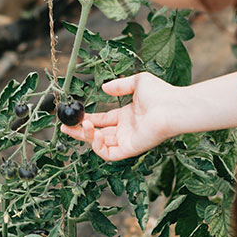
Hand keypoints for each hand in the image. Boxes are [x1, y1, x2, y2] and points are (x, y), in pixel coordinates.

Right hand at [60, 72, 180, 160]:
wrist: (172, 107)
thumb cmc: (161, 94)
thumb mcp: (137, 82)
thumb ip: (120, 85)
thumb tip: (104, 88)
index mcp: (127, 116)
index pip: (103, 120)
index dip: (87, 118)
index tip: (73, 115)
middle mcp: (126, 130)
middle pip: (97, 134)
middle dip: (79, 132)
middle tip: (63, 127)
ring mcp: (128, 141)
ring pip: (101, 145)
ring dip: (87, 137)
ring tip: (80, 125)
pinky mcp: (130, 149)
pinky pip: (109, 154)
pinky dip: (98, 147)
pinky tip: (92, 134)